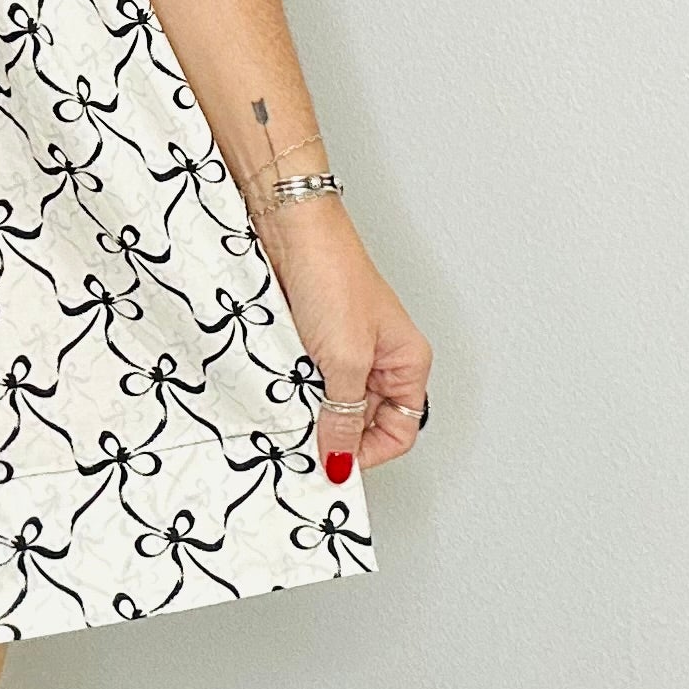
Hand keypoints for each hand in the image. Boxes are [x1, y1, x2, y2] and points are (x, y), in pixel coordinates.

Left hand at [255, 197, 431, 479]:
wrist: (290, 228)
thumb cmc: (332, 273)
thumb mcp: (344, 359)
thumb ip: (344, 414)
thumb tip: (341, 460)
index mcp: (407, 362)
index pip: (400, 431)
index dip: (369, 451)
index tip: (334, 461)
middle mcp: (381, 359)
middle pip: (364, 422)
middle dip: (336, 433)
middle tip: (307, 438)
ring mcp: (345, 350)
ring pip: (331, 404)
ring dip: (311, 411)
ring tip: (294, 404)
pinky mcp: (313, 341)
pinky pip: (306, 383)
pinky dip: (293, 391)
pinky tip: (280, 387)